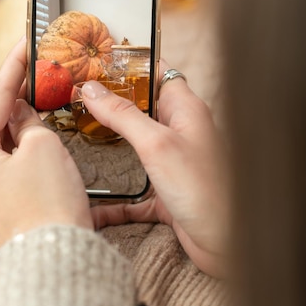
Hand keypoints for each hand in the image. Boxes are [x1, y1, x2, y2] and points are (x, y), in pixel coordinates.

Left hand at [0, 38, 91, 245]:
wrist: (56, 257)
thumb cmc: (48, 204)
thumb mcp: (42, 146)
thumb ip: (28, 119)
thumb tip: (20, 111)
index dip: (14, 69)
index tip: (24, 45)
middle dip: (17, 97)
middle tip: (39, 70)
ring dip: (20, 122)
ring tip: (42, 97)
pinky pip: (4, 162)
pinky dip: (21, 146)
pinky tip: (37, 132)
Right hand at [81, 64, 229, 277]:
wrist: (229, 244)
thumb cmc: (204, 189)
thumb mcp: (157, 144)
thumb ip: (123, 115)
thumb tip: (91, 88)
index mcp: (185, 110)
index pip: (157, 73)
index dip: (130, 64)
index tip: (98, 61)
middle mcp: (180, 132)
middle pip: (141, 108)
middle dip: (111, 103)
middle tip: (76, 97)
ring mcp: (172, 162)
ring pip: (135, 146)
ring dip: (109, 144)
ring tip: (76, 135)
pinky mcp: (166, 193)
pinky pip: (133, 191)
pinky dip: (113, 197)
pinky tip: (92, 204)